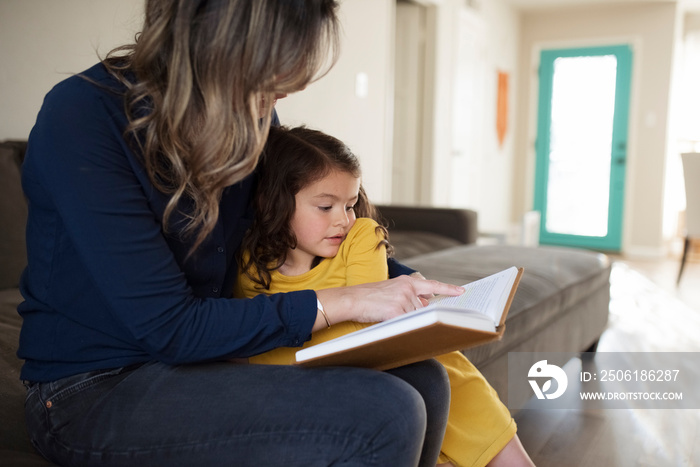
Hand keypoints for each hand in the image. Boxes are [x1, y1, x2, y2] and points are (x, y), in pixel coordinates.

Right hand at [315, 276, 463, 329]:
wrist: (352, 299)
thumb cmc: (368, 297)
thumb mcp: (390, 290)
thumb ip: (408, 295)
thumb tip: (424, 303)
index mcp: (406, 281)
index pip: (432, 285)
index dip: (448, 289)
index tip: (461, 291)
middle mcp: (407, 288)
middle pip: (422, 308)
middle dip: (414, 314)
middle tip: (397, 312)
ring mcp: (403, 299)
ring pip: (414, 317)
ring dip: (405, 320)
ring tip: (385, 313)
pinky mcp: (397, 311)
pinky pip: (406, 323)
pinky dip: (400, 325)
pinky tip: (387, 319)